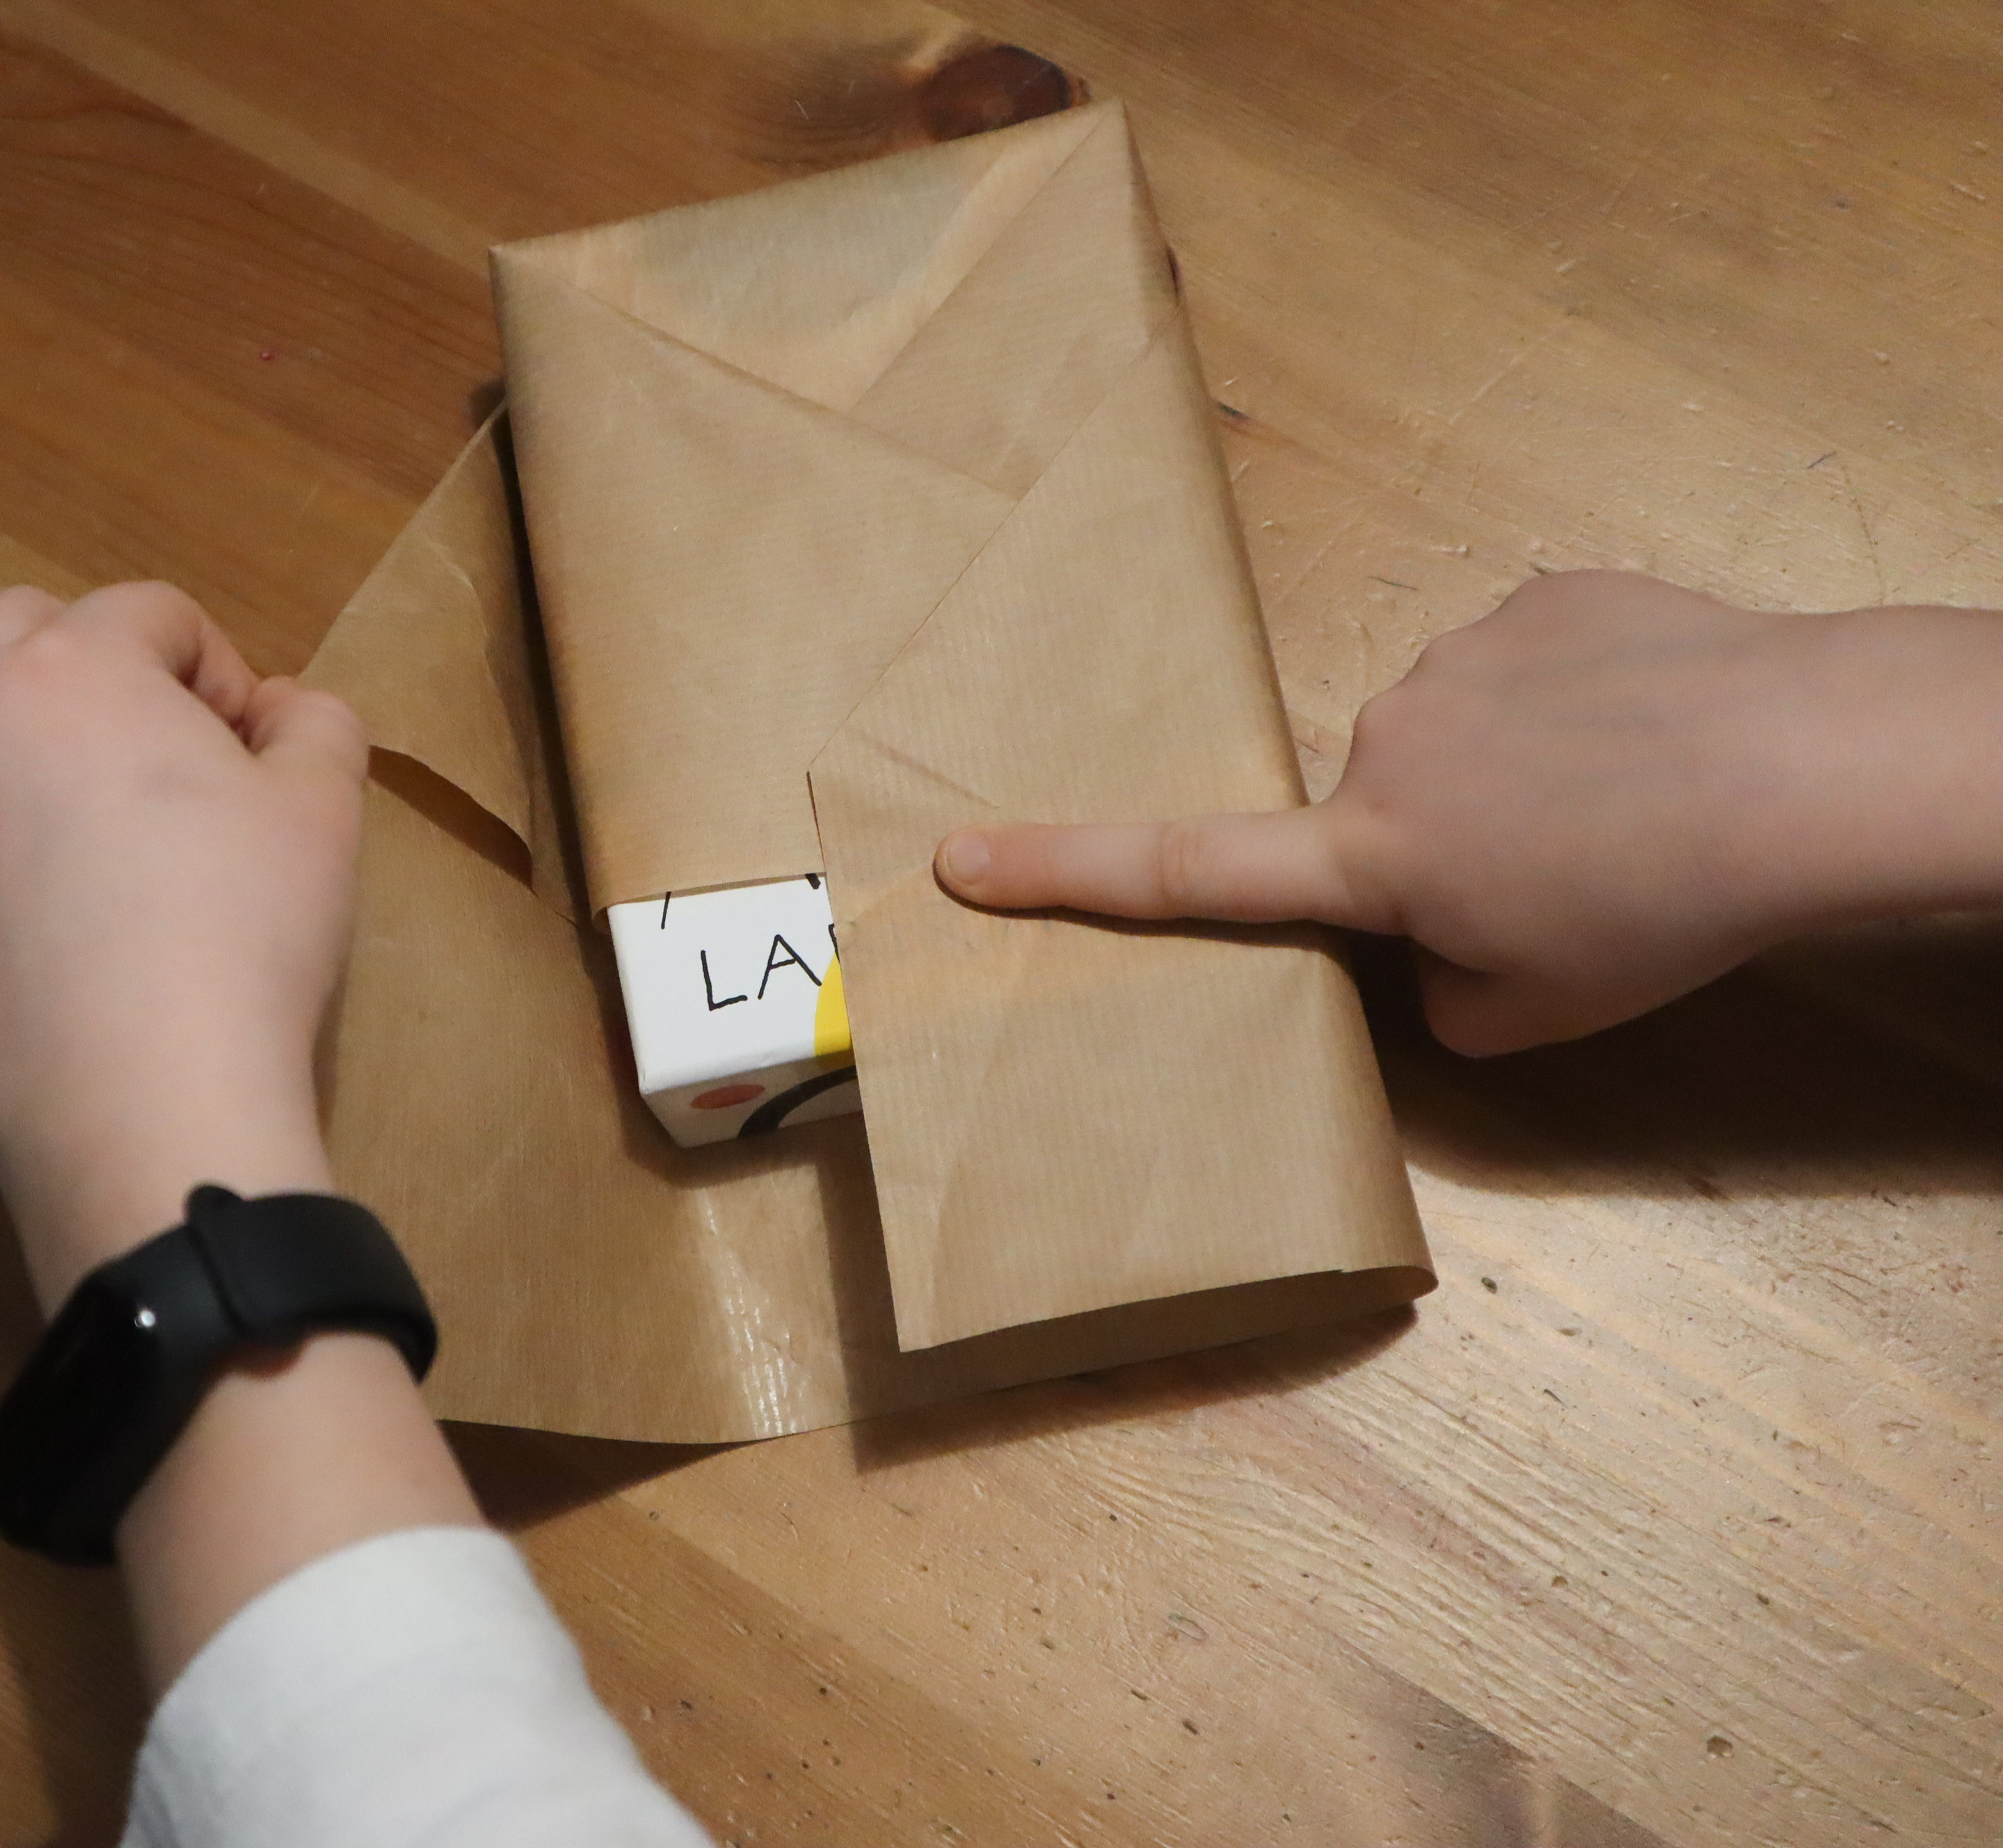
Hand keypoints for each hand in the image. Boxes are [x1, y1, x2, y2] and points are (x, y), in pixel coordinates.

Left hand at [0, 582, 368, 1307]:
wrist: (142, 1108)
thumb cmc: (244, 932)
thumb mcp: (324, 808)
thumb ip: (315, 724)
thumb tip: (277, 715)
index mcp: (65, 672)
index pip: (150, 613)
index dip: (220, 672)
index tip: (253, 756)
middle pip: (17, 641)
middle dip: (96, 679)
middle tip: (164, 775)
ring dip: (33, 781)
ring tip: (112, 881)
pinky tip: (65, 968)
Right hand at [935, 571, 2002, 1054]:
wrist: (1811, 762)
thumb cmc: (1665, 904)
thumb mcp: (1536, 1010)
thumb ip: (1443, 995)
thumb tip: (1437, 945)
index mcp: (1368, 849)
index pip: (1184, 871)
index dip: (1060, 870)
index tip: (956, 855)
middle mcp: (1386, 738)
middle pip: (1375, 803)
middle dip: (1440, 843)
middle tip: (1563, 883)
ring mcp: (1464, 653)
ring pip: (1458, 731)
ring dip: (1518, 772)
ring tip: (1634, 809)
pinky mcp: (1548, 595)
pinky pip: (1533, 665)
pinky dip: (1581, 706)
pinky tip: (1661, 738)